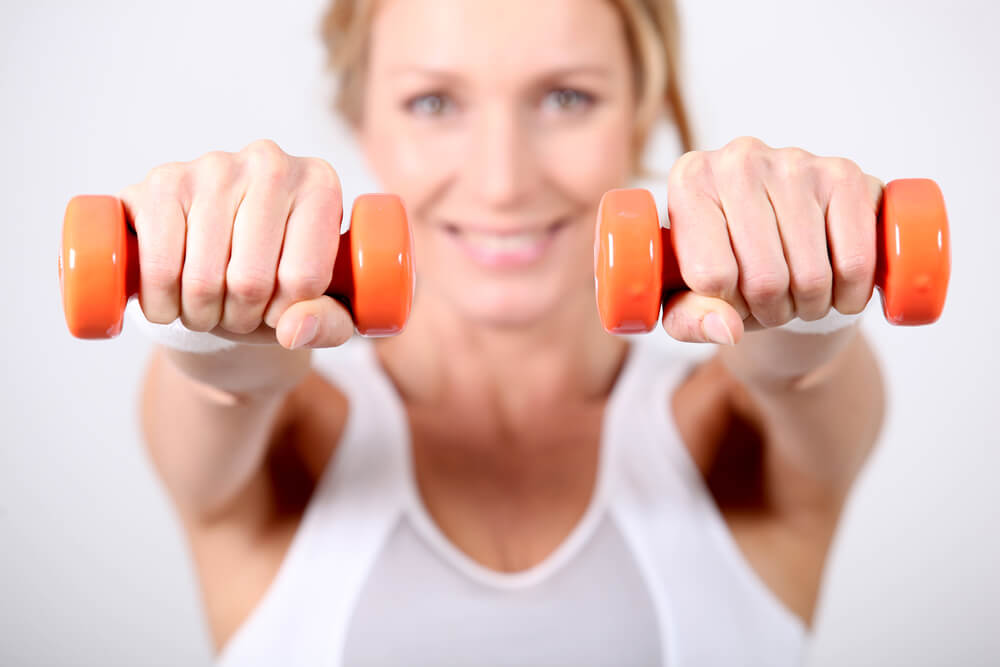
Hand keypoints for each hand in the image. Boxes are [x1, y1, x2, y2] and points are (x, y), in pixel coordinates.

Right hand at [118, 139, 353, 349]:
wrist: (218, 253)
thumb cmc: (276, 279)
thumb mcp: (320, 308)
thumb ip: (327, 325)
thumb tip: (294, 330)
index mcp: (320, 186)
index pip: (305, 279)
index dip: (286, 313)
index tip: (279, 308)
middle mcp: (271, 164)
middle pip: (251, 281)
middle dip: (240, 317)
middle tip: (238, 311)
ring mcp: (213, 166)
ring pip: (202, 280)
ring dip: (200, 314)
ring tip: (208, 304)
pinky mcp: (162, 180)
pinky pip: (158, 267)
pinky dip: (161, 302)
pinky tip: (171, 297)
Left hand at [661, 136, 882, 344]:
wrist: (781, 230)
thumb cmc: (728, 263)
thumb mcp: (689, 297)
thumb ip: (690, 320)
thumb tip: (727, 329)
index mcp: (690, 182)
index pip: (710, 276)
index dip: (725, 305)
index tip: (728, 296)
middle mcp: (738, 160)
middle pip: (764, 280)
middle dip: (771, 310)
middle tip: (769, 302)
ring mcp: (795, 163)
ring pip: (812, 277)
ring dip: (809, 306)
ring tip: (797, 293)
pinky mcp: (845, 175)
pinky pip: (856, 263)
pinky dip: (849, 295)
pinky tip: (836, 287)